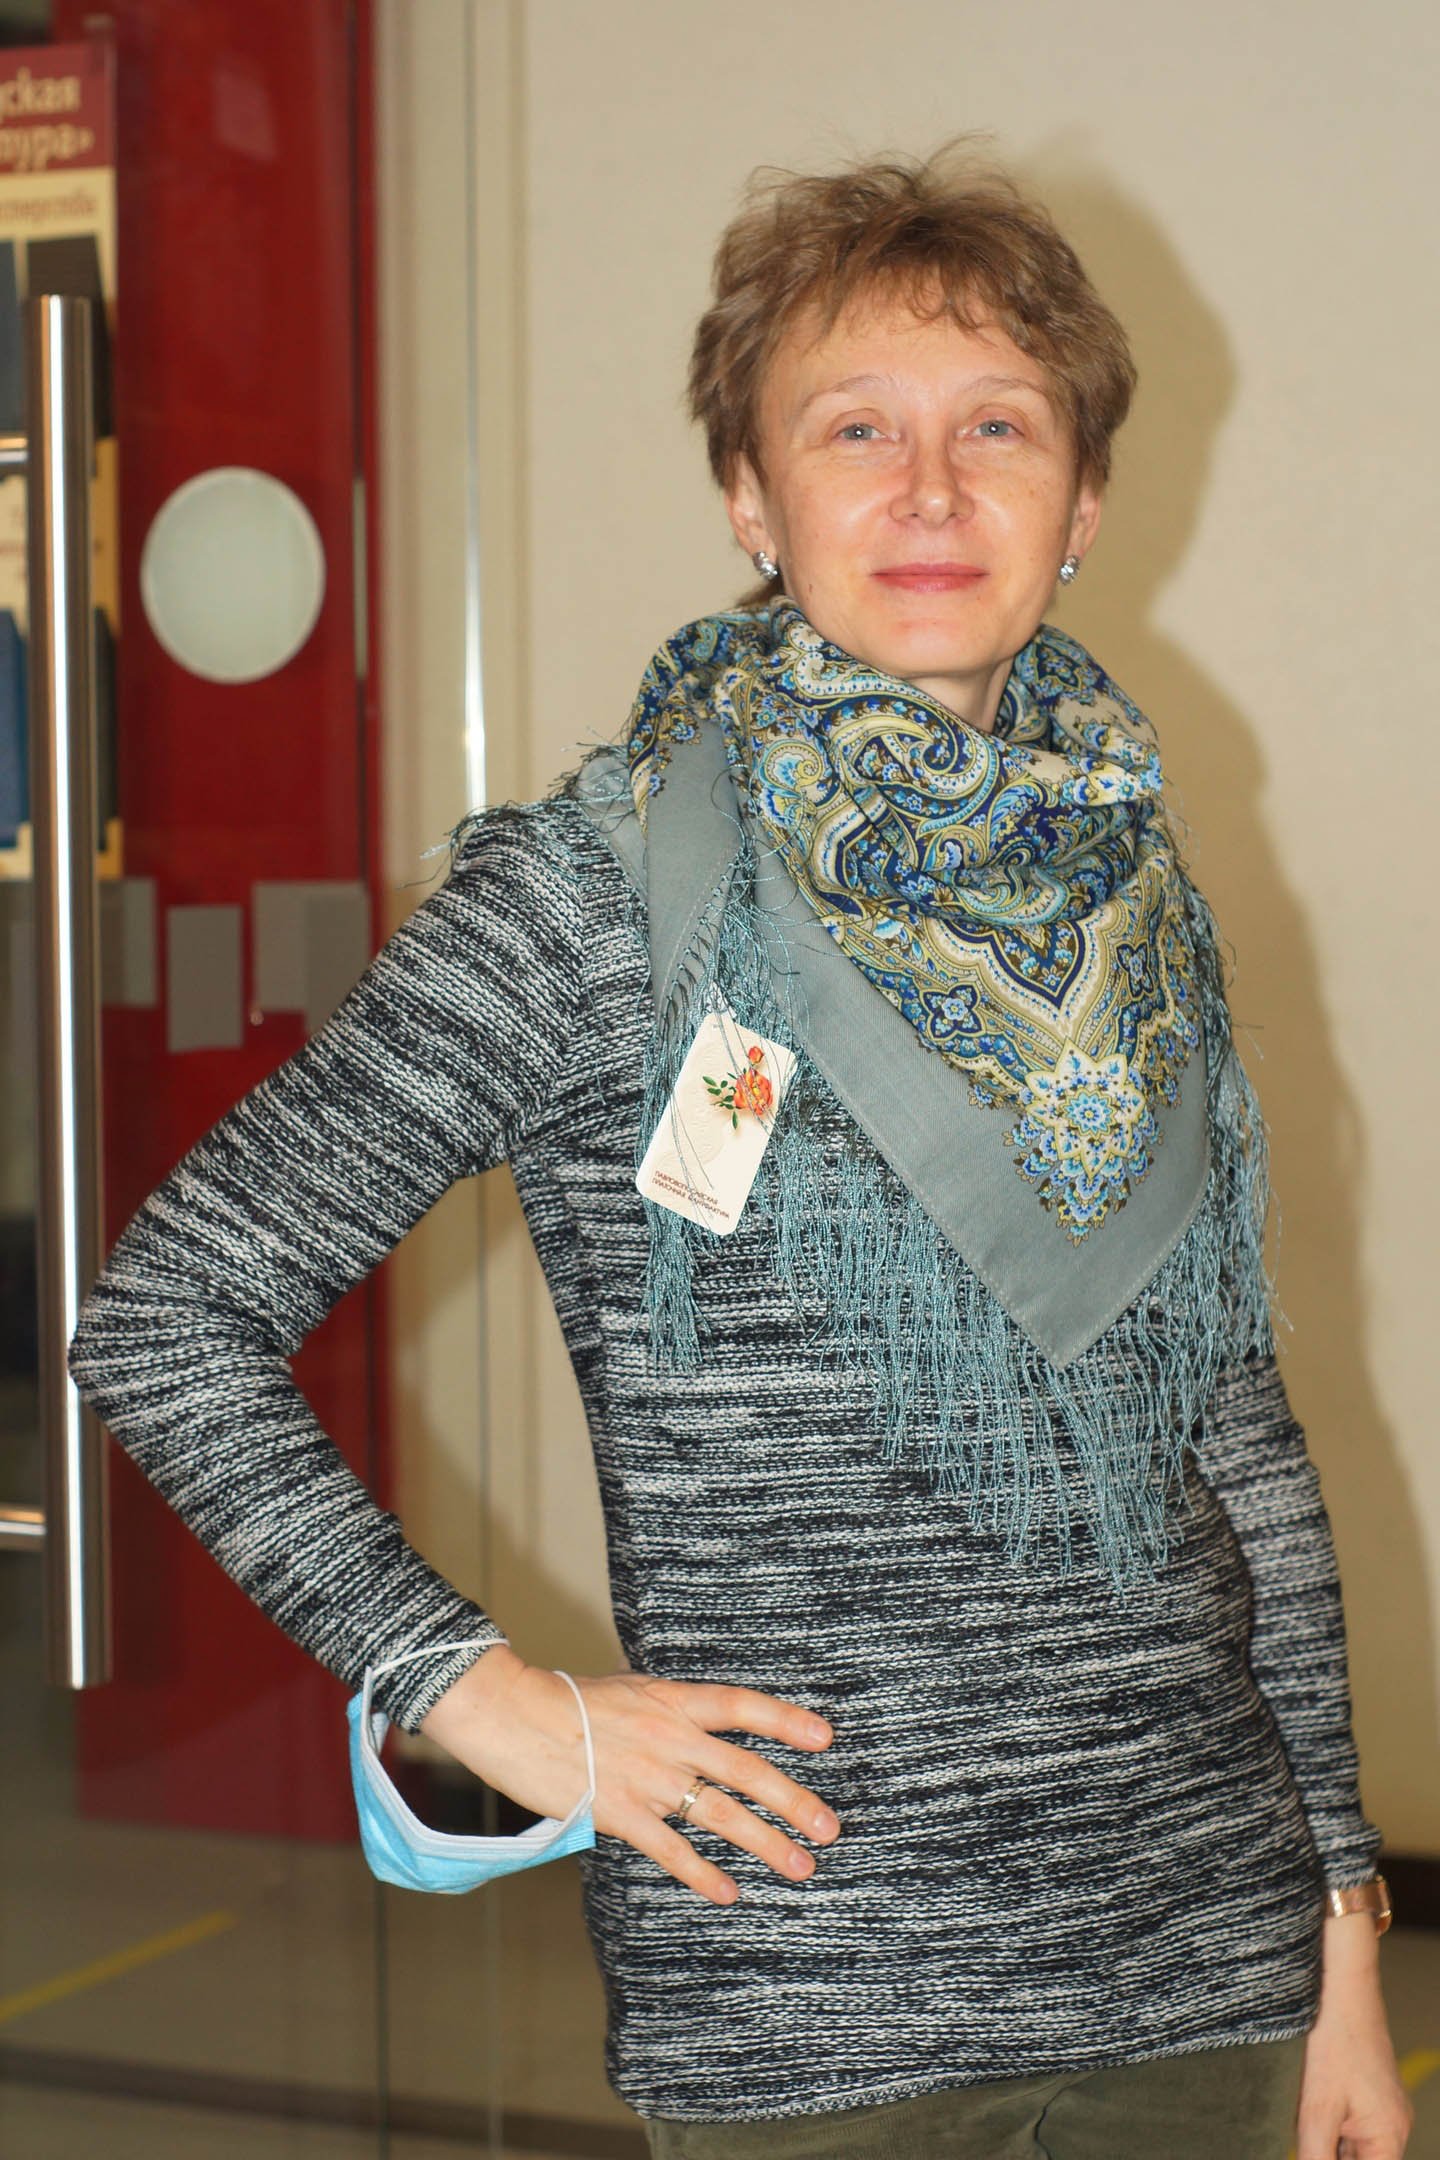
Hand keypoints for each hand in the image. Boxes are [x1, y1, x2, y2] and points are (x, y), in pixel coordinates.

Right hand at [419, 1642, 839, 1905]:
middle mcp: (670, 1738)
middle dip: (793, 1802)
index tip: (825, 1738)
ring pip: (721, 1815)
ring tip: (799, 1866)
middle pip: (746, 1771)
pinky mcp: (620, 1813)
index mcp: (672, 1700)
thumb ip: (665, 1705)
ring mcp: (648, 1778)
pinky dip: (703, 1874)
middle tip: (829, 1829)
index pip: (742, 1707)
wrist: (512, 1715)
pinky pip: (672, 1851)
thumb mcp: (627, 1687)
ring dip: (765, 1844)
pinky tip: (728, 1892)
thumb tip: (693, 1718)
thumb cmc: (565, 1698)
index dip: (786, 1721)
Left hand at [1295, 1914, 1412, 2157]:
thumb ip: (1317, 2155)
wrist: (1341, 1986)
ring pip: (1352, 2143)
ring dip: (1326, 2140)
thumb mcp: (1318, 2109)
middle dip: (1328, 2152)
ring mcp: (1382, 2105)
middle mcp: (1393, 2124)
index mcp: (1389, 2136)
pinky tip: (1307, 2102)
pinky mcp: (1369, 2089)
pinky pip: (1350, 2120)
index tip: (1310, 2151)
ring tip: (1305, 2114)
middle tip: (1305, 2128)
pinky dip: (1329, 2121)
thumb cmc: (1334, 2041)